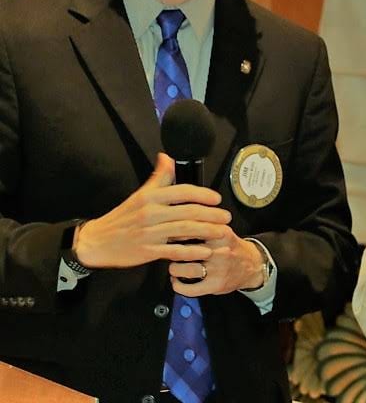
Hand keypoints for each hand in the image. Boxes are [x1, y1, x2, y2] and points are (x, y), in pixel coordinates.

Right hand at [74, 153, 231, 267]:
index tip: (217, 199)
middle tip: (226, 217)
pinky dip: (192, 251)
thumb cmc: (123, 217)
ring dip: (207, 231)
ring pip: (185, 230)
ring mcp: (150, 233)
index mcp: (150, 197)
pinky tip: (205, 251)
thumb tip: (167, 156)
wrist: (97, 241)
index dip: (202, 194)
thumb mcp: (140, 194)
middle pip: (188, 211)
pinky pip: (175, 251)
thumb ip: (158, 177)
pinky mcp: (148, 251)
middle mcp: (151, 213)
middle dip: (212, 214)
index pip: (182, 191)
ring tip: (222, 232)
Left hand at [170, 230, 265, 296]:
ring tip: (174, 267)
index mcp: (221, 232)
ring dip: (174, 269)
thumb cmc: (231, 247)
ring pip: (186, 270)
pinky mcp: (216, 285)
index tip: (167, 234)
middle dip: (172, 251)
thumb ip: (202, 225)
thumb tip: (174, 224)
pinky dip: (178, 286)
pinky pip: (190, 289)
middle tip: (168, 251)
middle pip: (185, 249)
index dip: (175, 232)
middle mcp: (220, 250)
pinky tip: (177, 281)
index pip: (191, 229)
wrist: (252, 265)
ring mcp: (218, 269)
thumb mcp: (222, 230)